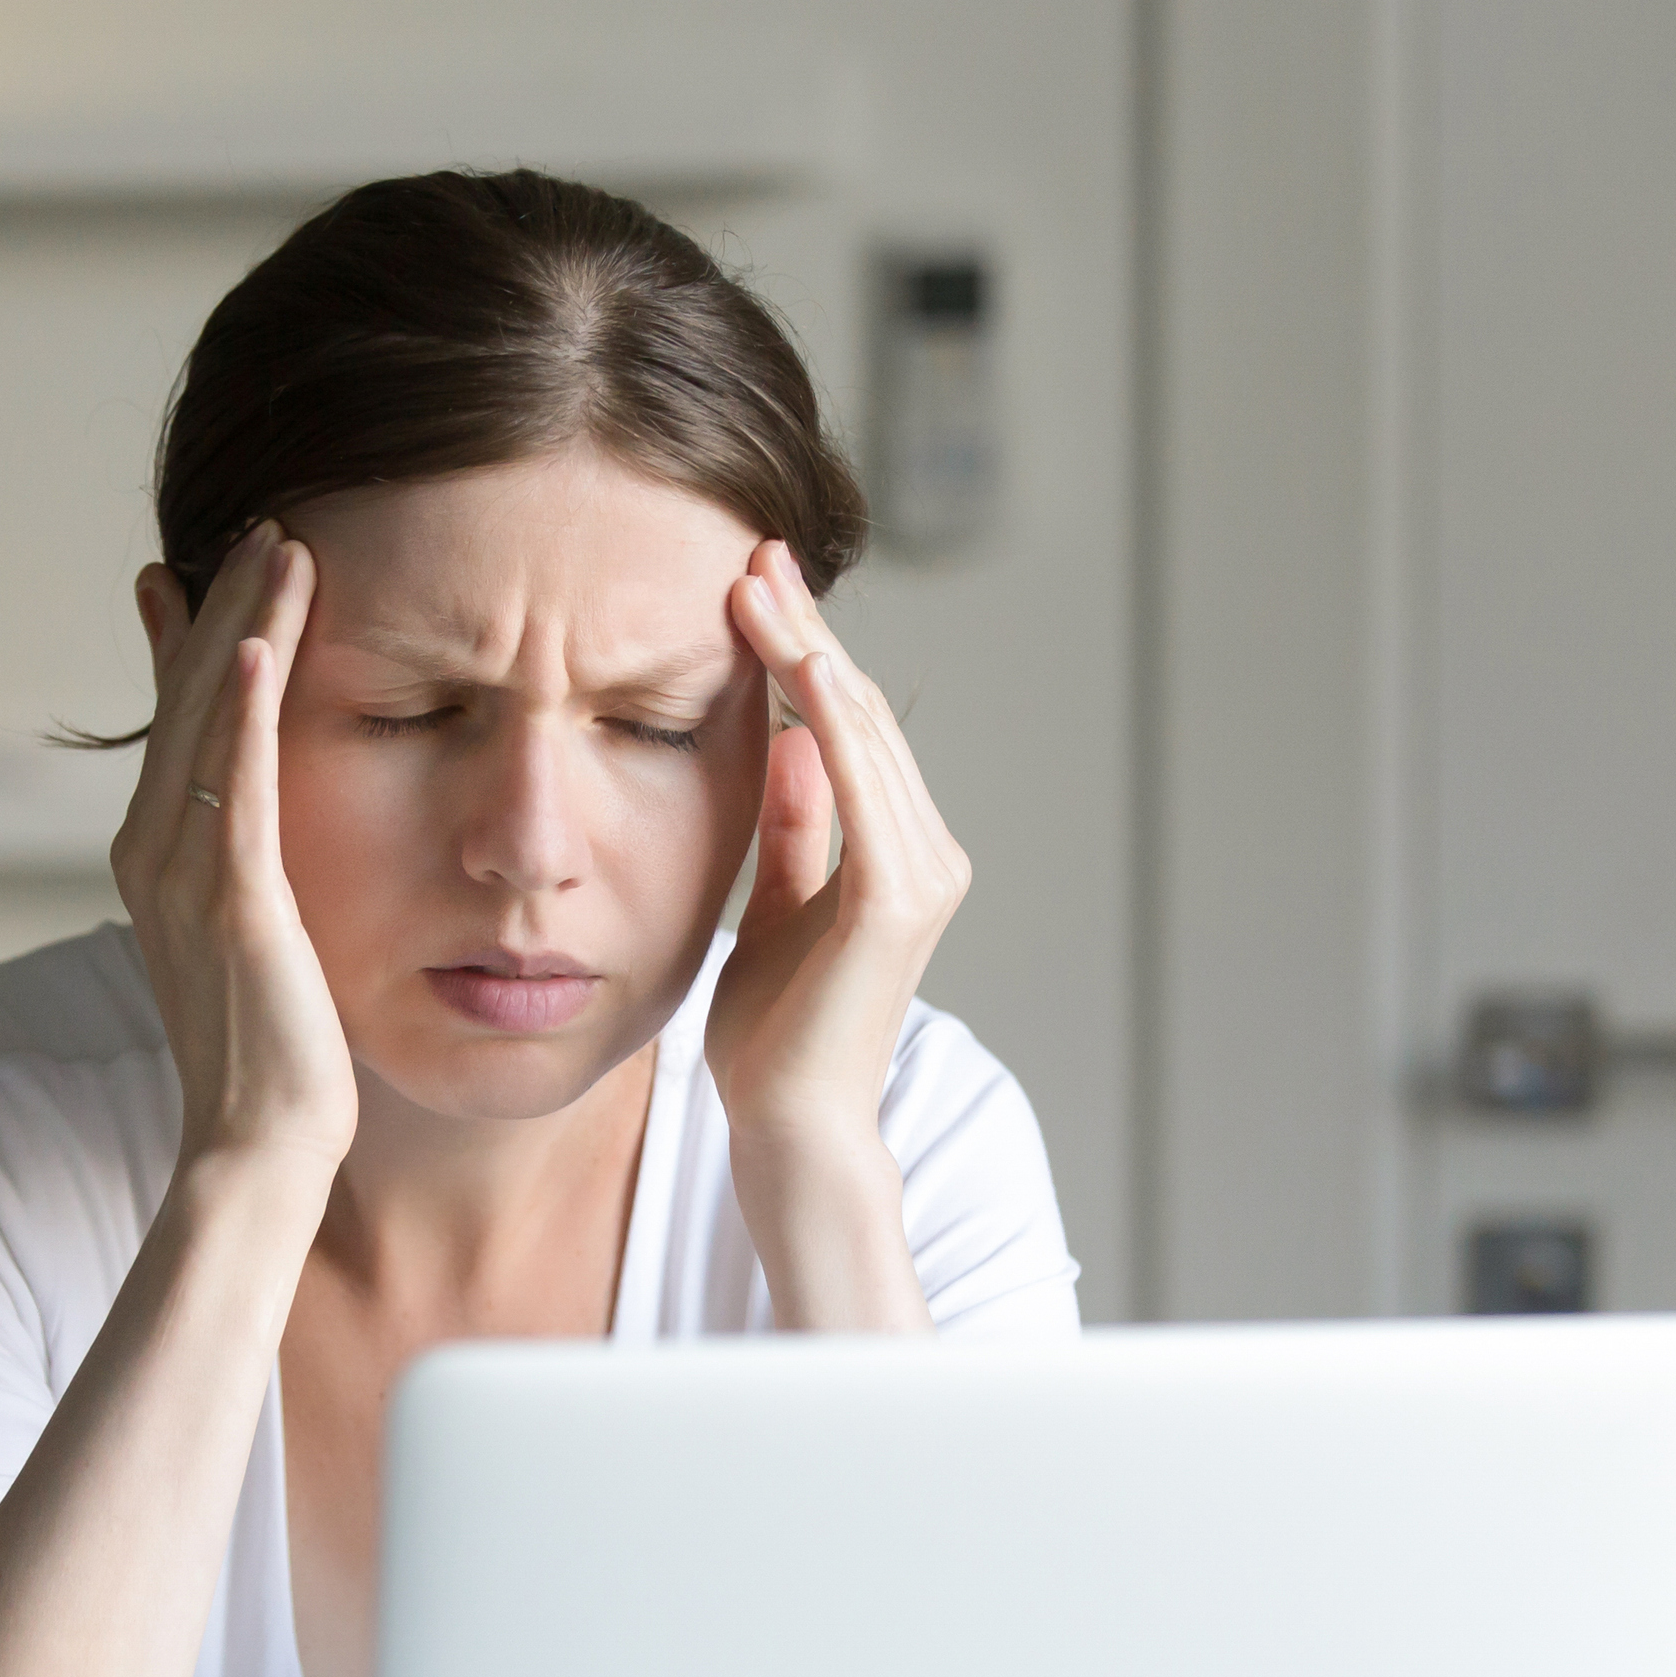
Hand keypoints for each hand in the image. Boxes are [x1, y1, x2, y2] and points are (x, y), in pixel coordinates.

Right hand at [112, 522, 355, 1183]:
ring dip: (243, 624)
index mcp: (153, 857)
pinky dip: (243, 708)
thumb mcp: (253, 938)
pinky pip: (234, 782)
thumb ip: (243, 867)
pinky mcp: (233, 899)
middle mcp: (151, 853)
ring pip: (209, 719)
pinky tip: (260, 641)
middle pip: (187, 698)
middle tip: (264, 524)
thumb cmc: (271, 1056)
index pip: (176, 719)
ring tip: (280, 546)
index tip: (213, 562)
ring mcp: (184, 874)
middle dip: (225, 603)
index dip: (193, 634)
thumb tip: (251, 824)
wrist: (256, 1146)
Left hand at [706, 541, 973, 1172]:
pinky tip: (795, 660)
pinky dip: (831, 716)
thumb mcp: (772, 903)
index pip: (845, 727)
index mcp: (895, 852)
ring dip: (810, 651)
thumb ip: (793, 824)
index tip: (751, 585)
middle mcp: (924, 852)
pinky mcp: (898, 898)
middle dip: (804, 627)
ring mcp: (920, 872)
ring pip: (863, 733)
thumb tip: (790, 735)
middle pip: (857, 713)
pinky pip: (864, 784)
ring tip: (757, 583)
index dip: (801, 652)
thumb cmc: (774, 1034)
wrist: (788, 1125)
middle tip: (754, 552)